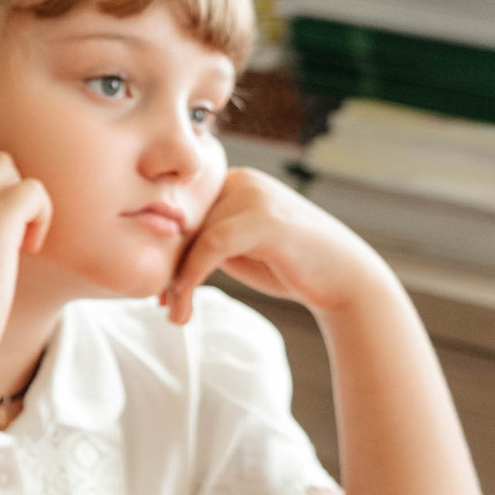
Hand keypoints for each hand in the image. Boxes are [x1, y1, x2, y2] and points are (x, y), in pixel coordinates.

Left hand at [161, 168, 390, 323]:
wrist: (344, 282)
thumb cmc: (286, 266)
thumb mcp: (235, 247)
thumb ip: (202, 239)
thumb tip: (149, 249)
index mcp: (231, 181)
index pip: (182, 212)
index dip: (165, 250)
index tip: (159, 288)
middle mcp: (242, 180)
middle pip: (184, 223)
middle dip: (169, 266)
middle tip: (162, 304)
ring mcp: (255, 196)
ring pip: (194, 237)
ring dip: (178, 281)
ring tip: (175, 314)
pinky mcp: (265, 219)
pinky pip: (211, 246)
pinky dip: (192, 277)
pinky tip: (185, 305)